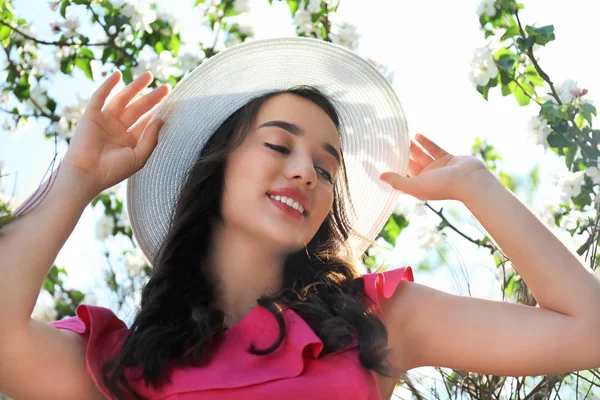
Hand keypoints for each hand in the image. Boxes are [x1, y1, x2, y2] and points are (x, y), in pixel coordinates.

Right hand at [61, 70, 169, 193]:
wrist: (87, 174)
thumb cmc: (114, 171)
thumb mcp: (139, 156)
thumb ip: (151, 138)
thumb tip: (162, 120)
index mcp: (130, 140)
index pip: (146, 122)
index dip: (158, 112)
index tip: (173, 103)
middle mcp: (118, 129)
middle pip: (138, 109)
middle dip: (152, 98)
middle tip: (166, 88)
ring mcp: (105, 121)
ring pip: (122, 99)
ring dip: (134, 87)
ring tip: (149, 76)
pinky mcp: (91, 116)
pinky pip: (100, 97)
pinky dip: (108, 85)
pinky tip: (118, 74)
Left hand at [380, 133, 488, 200]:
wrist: (470, 180)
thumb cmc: (443, 186)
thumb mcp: (416, 186)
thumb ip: (398, 181)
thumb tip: (380, 177)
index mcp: (419, 186)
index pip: (402, 175)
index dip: (392, 167)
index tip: (381, 158)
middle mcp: (427, 177)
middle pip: (410, 163)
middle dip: (401, 154)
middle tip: (389, 143)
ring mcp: (437, 168)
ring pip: (421, 154)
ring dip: (412, 146)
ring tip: (401, 136)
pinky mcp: (446, 158)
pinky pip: (433, 149)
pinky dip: (425, 142)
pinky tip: (417, 134)